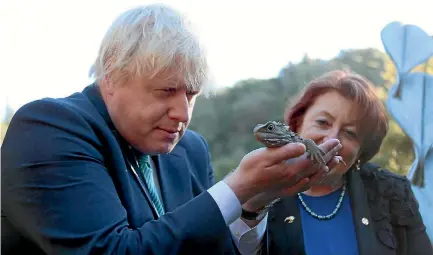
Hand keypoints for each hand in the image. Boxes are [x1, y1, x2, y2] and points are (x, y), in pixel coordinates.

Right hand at [224, 139, 341, 205]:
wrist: (242, 188)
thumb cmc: (250, 168)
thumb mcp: (265, 156)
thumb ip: (285, 151)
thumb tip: (303, 146)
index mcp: (291, 169)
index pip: (314, 157)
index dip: (325, 148)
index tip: (335, 140)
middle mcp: (295, 179)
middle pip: (317, 166)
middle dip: (329, 154)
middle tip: (338, 145)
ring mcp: (292, 186)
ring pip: (315, 176)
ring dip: (326, 167)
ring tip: (336, 160)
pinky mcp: (287, 190)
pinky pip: (307, 185)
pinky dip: (316, 179)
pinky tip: (318, 176)